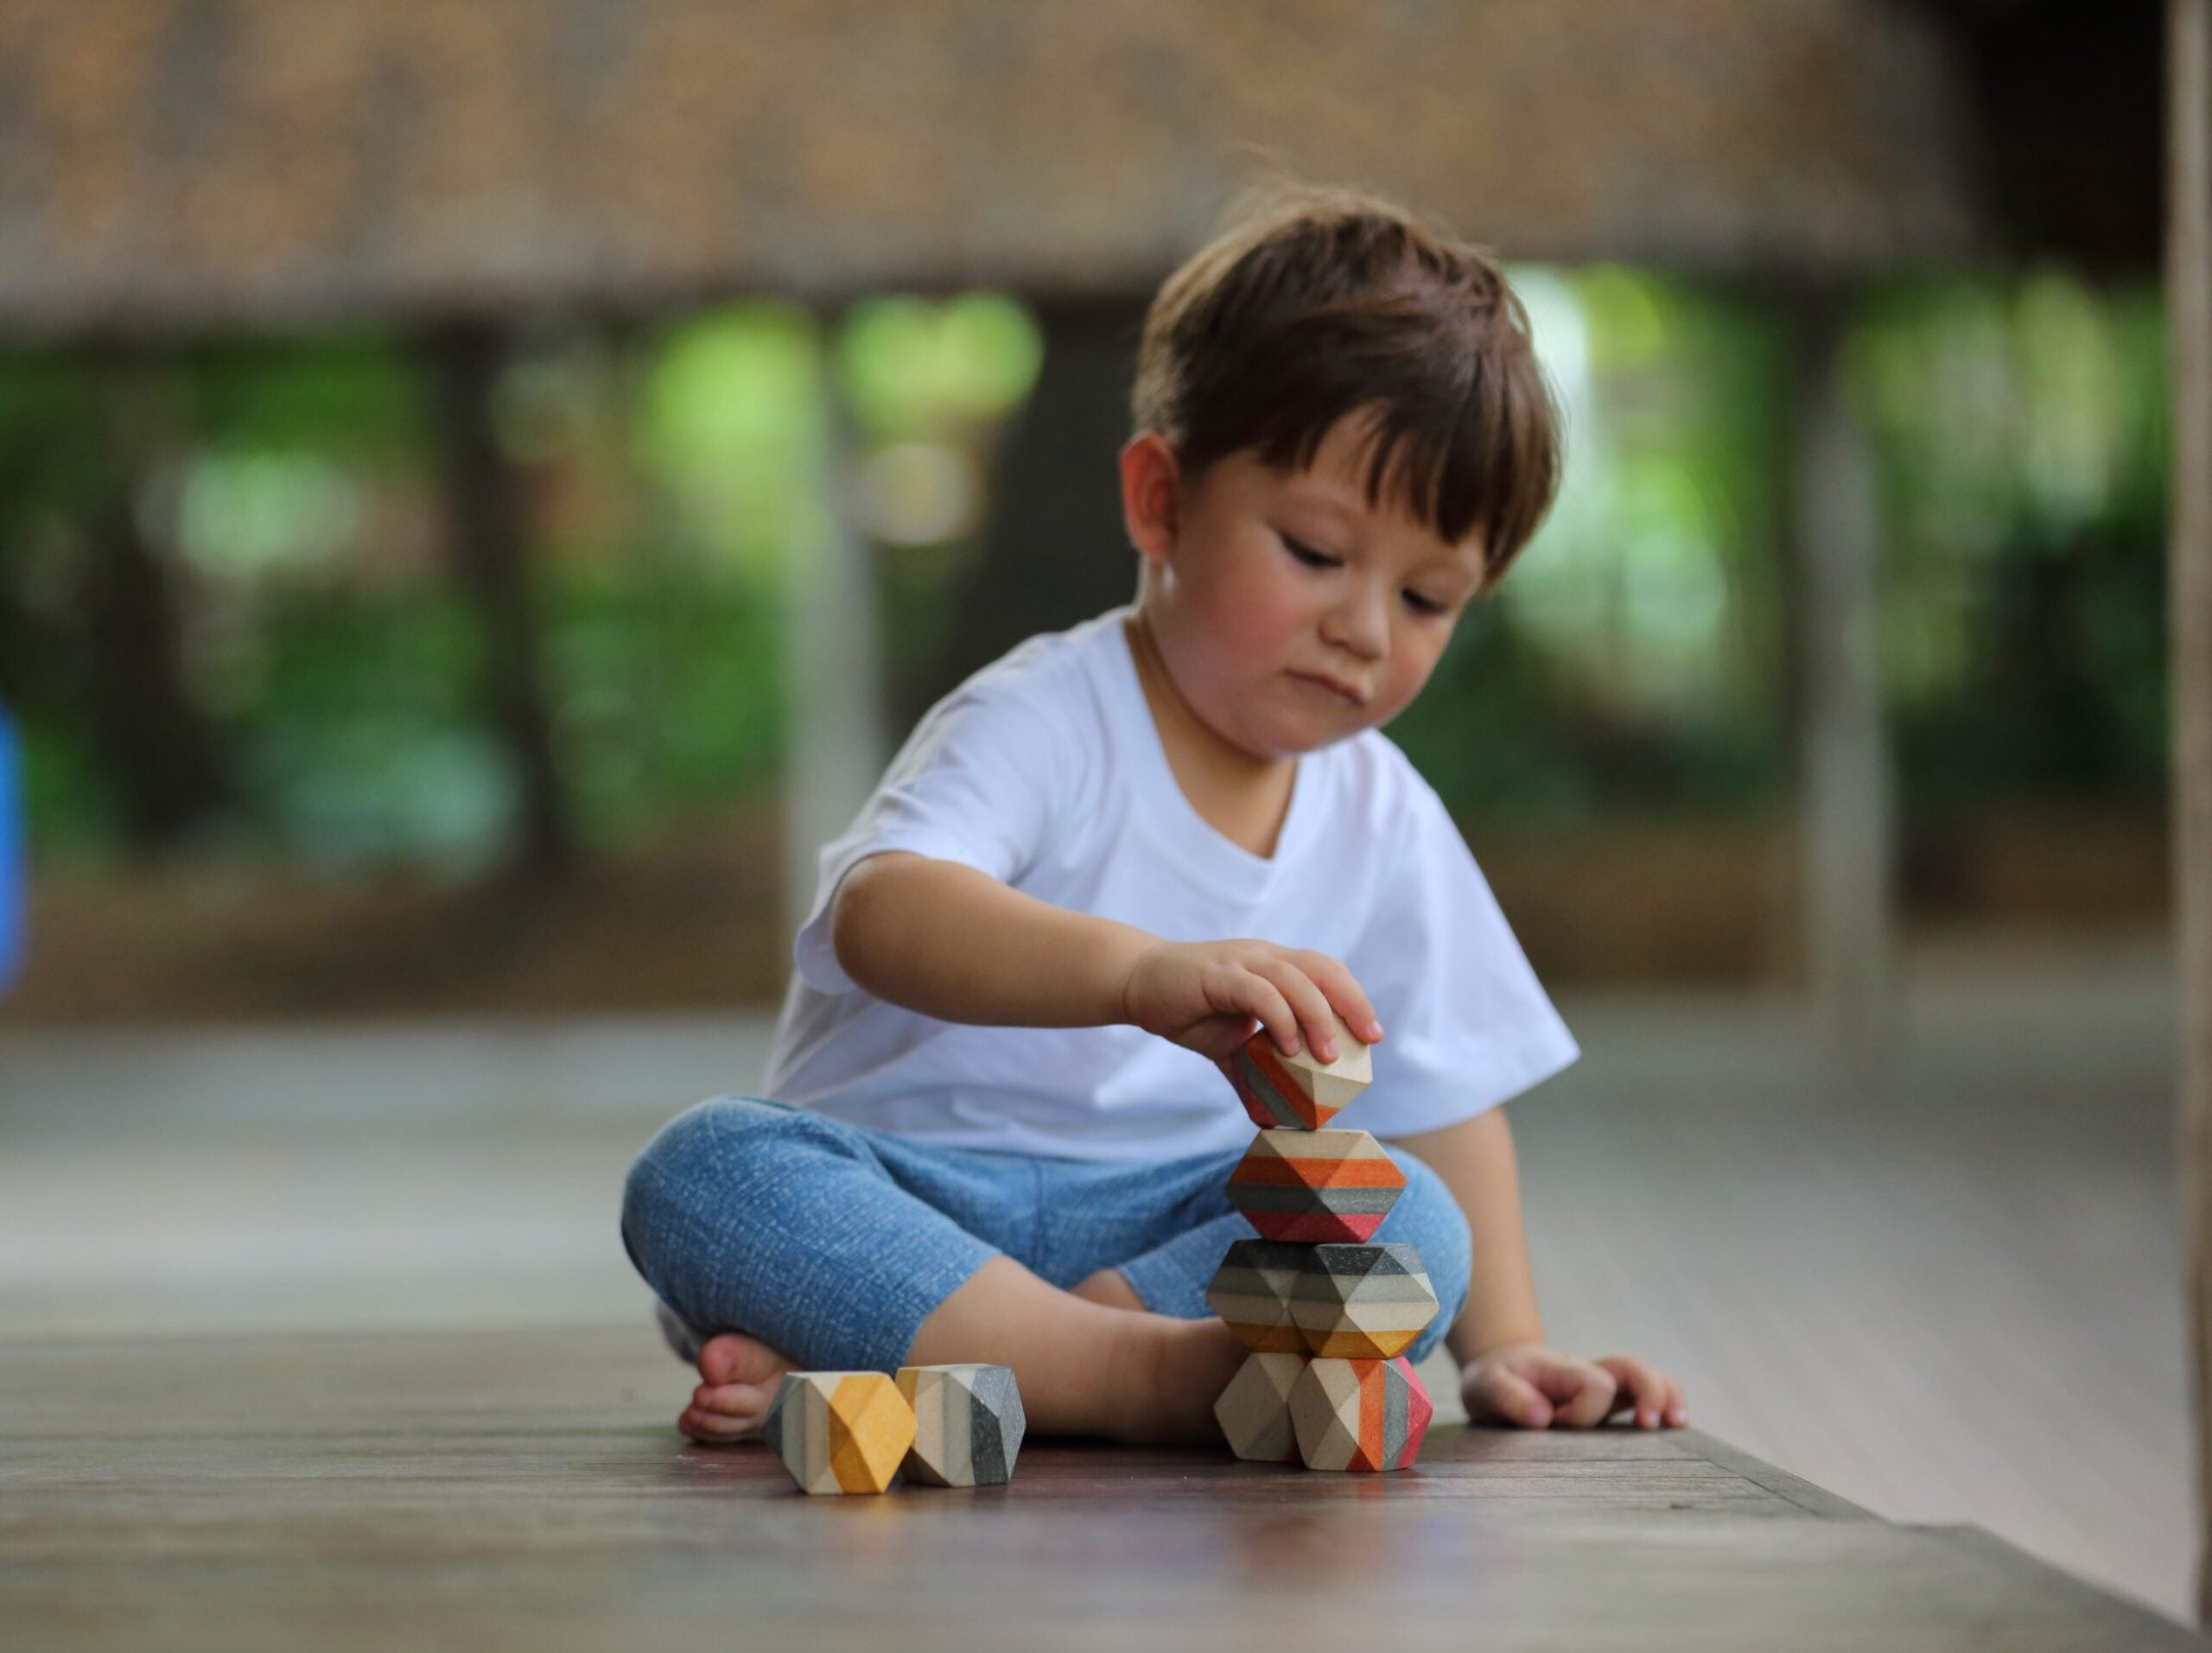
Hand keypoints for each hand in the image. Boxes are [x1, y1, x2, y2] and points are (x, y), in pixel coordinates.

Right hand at [1120, 939, 1383, 1063]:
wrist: (1138, 984)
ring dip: (1317, 1017)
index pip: (1327, 972)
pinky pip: (1258, 991)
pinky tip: (1287, 1048)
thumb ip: (1251, 1076)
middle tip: (1368, 1040)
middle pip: (1322, 969)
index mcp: (1274, 967)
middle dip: (1351, 1003)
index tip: (1371, 1035)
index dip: (1353, 998)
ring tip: (1329, 1056)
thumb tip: (1269, 1118)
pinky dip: (1279, 1018)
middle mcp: (1264, 958)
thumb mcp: (1228, 1048)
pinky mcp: (1218, 974)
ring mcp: (1242, 962)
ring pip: (1294, 979)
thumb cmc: (1188, 1010)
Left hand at [1462, 1342, 1686, 1429]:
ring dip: (1665, 1396)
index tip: (1557, 1425)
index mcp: (1560, 1371)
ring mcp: (1602, 1386)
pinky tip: (1675, 1425)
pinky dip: (1666, 1403)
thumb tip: (1544, 1416)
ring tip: (1676, 1423)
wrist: (1498, 1371)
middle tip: (1650, 1424)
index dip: (1584, 1411)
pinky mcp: (1609, 1401)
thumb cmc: (1491, 1382)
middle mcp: (1587, 1374)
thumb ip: (1508, 1398)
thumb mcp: (1483, 1388)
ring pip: (1646, 1377)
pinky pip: (1645, 1393)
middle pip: (1630, 1368)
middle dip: (1647, 1392)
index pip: (1593, 1385)